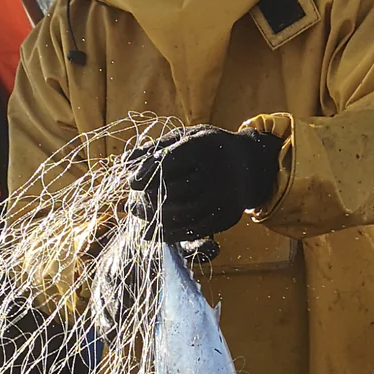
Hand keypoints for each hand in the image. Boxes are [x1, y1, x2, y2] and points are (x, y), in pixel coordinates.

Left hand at [128, 126, 283, 242]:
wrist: (250, 165)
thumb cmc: (208, 148)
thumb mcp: (185, 139)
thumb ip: (154, 150)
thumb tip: (123, 161)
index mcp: (204, 146)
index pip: (169, 162)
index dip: (147, 174)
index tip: (131, 183)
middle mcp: (218, 172)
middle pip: (174, 191)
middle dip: (148, 200)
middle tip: (130, 205)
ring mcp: (225, 197)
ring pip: (183, 214)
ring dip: (155, 219)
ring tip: (138, 215)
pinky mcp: (228, 217)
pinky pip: (194, 231)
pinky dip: (170, 234)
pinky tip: (152, 232)